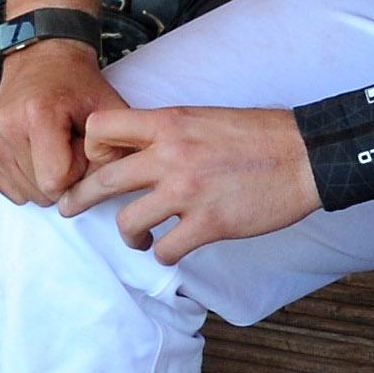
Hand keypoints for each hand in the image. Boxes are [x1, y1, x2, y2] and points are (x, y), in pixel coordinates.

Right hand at [0, 37, 113, 204]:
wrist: (43, 59)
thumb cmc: (79, 85)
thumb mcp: (108, 109)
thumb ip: (115, 149)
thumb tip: (105, 188)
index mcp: (38, 115)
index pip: (56, 182)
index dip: (78, 172)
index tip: (81, 146)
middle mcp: (6, 127)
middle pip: (41, 192)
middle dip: (62, 178)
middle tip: (67, 145)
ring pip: (25, 194)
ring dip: (45, 178)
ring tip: (51, 146)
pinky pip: (9, 189)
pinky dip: (27, 178)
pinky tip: (34, 151)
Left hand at [56, 103, 318, 265]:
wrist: (305, 155)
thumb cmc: (259, 134)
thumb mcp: (204, 117)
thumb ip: (169, 132)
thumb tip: (138, 150)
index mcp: (169, 122)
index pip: (101, 128)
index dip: (92, 148)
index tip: (99, 162)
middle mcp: (171, 155)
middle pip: (102, 180)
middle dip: (78, 199)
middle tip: (68, 209)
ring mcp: (188, 192)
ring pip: (128, 222)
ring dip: (129, 235)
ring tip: (139, 238)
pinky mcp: (209, 224)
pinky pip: (166, 251)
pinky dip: (164, 255)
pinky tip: (172, 250)